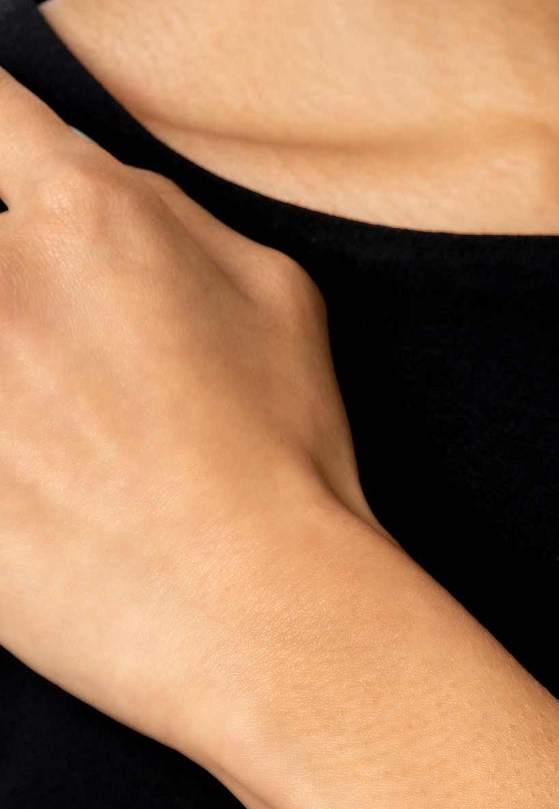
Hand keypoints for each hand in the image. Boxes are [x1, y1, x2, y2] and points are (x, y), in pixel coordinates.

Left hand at [0, 66, 384, 757]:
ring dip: (4, 379)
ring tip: (43, 430)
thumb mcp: (278, 294)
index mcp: (85, 212)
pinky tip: (27, 483)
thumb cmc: (281, 467)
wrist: (256, 615)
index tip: (5, 192)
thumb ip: (172, 220)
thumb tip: (104, 193)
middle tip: (47, 365)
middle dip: (5, 295)